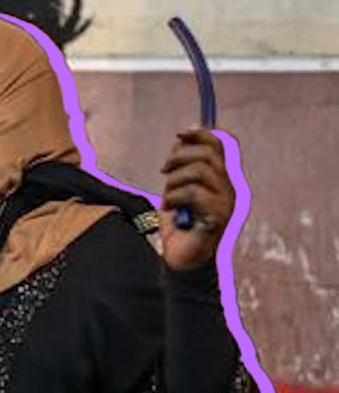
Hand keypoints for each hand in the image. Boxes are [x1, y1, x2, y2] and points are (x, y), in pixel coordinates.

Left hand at [159, 127, 234, 270]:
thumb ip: (181, 166)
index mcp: (220, 179)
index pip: (220, 145)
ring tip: (167, 197)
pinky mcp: (218, 216)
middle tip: (163, 172)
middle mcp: (229, 188)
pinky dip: (173, 197)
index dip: (200, 134)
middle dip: (179, 158)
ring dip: (174, 181)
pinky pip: (194, 193)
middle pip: (208, 154)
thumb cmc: (178, 225)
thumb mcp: (176, 189)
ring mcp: (226, 203)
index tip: (179, 135)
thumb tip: (182, 139)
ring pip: (200, 171)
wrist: (181, 259)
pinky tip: (169, 209)